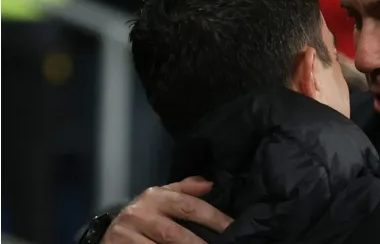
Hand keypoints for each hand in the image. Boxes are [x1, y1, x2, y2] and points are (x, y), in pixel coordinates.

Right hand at [101, 176, 232, 243]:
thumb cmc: (143, 215)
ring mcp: (126, 235)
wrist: (109, 234)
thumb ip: (185, 190)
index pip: (189, 206)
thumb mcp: (161, 197)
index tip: (232, 228)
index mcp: (154, 196)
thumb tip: (210, 184)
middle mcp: (140, 213)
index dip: (213, 218)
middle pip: (176, 235)